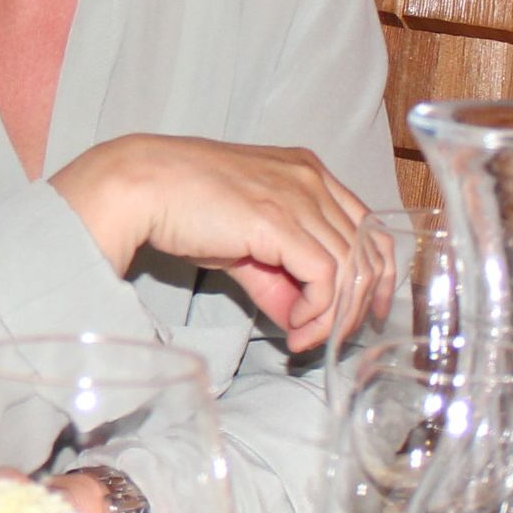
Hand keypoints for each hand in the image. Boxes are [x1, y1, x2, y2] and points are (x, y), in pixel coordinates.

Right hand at [52, 134, 373, 352]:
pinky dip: (318, 312)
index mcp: (308, 172)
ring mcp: (300, 197)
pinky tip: (295, 327)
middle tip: (334, 338)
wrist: (140, 186)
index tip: (358, 313)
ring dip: (334, 316)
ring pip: (351, 268)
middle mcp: (313, 179)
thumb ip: (277, 276)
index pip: (369, 227)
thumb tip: (299, 319)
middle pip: (369, 251)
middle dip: (357, 304)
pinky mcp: (282, 222)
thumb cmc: (180, 205)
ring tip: (305, 339)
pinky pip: (326, 278)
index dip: (372, 276)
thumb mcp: (242, 240)